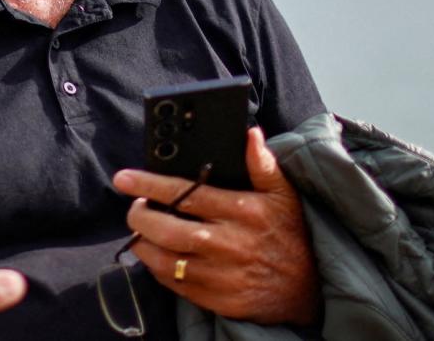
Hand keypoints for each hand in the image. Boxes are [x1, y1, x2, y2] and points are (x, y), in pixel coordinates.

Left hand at [113, 128, 317, 325]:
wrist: (309, 289)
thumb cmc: (291, 234)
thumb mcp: (283, 194)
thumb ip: (262, 163)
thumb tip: (250, 133)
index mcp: (241, 211)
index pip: (185, 194)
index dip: (149, 184)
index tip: (124, 178)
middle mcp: (227, 243)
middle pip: (166, 228)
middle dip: (140, 215)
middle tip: (134, 206)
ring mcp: (219, 274)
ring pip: (163, 259)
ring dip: (143, 243)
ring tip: (141, 229)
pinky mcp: (214, 298)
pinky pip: (173, 283)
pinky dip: (157, 268)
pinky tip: (157, 255)